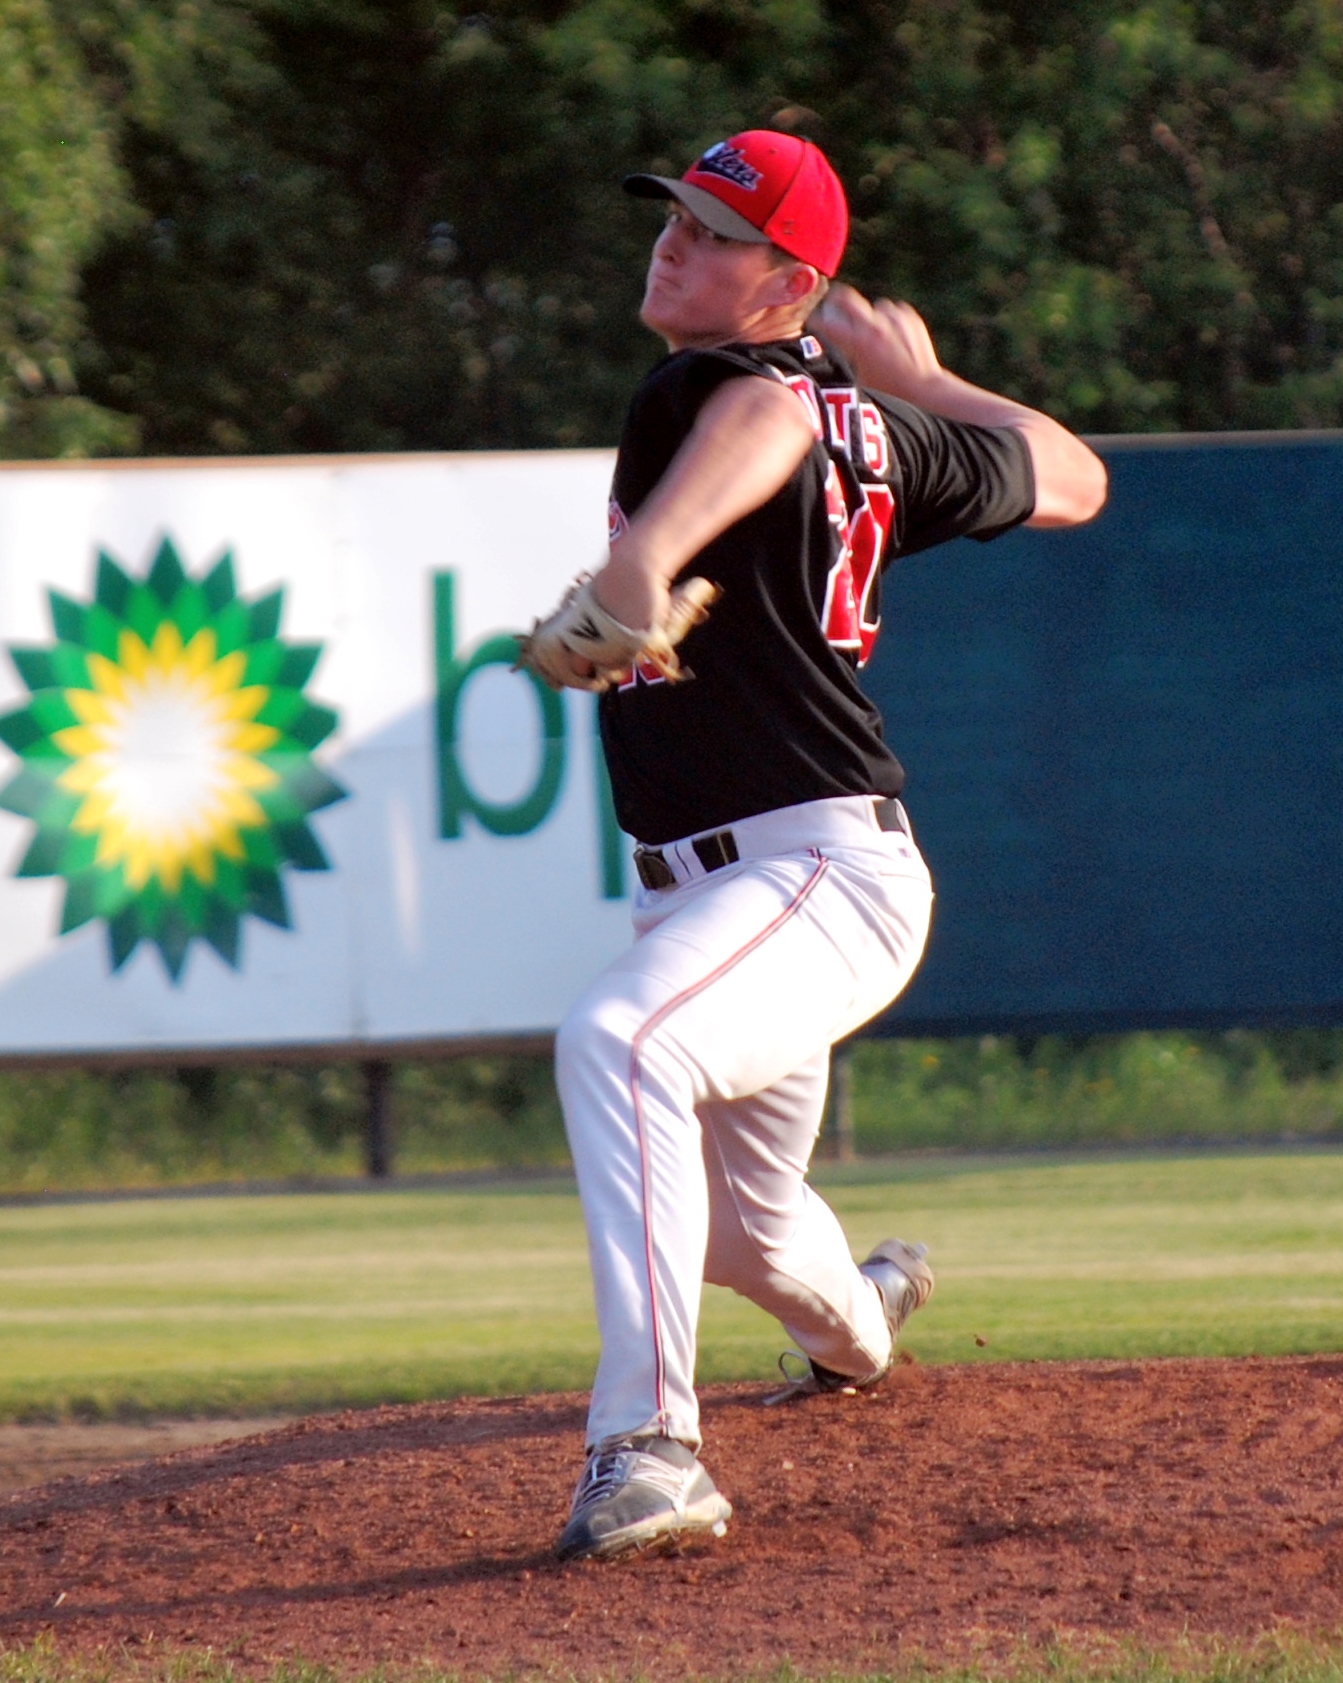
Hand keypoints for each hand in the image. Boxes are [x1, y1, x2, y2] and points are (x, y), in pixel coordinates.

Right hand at [813, 285, 942, 399]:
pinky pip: (893, 311)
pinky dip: (890, 321)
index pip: (826, 323)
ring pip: (875, 307)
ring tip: (875, 334)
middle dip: (836, 299)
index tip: (810, 321)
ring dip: (871, 316)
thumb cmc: (888, 392)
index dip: (814, 321)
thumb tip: (830, 350)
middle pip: (847, 297)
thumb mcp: (858, 377)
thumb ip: (845, 357)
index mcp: (858, 342)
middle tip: (832, 303)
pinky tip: (893, 338)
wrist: (923, 389)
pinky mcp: (909, 317)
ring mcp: (894, 319)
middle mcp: (875, 325)